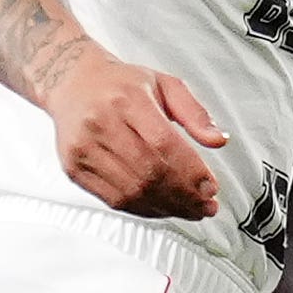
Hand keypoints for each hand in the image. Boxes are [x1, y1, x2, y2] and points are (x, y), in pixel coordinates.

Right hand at [46, 49, 227, 219]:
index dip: (191, 171)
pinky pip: (114, 200)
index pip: (163, 143)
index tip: (211, 188)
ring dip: (167, 207)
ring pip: (132, 192)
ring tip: (190, 210)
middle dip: (183, 195)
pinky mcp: (74, 168)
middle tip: (206, 206)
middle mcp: (101, 123)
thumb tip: (220, 140)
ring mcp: (83, 149)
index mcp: (127, 98)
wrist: (72, 83)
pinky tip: (163, 208)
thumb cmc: (122, 84)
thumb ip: (195, 112)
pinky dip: (144, 209)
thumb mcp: (165, 84)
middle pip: (148, 172)